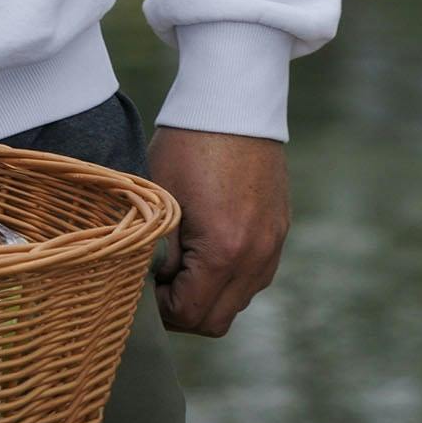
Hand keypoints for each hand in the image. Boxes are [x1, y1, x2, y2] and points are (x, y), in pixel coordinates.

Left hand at [147, 128, 288, 337]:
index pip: (189, 315)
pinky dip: (228, 276)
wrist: (232, 102)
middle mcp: (257, 256)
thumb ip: (158, 255)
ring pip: (236, 302)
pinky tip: (206, 248)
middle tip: (158, 283)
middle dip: (182, 311)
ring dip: (207, 295)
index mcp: (226, 250)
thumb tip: (152, 288)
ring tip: (181, 263)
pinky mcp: (279, 231)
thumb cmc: (187, 146)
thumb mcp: (161, 203)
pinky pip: (253, 276)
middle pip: (215, 320)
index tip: (143, 284)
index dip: (159, 309)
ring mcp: (273, 245)